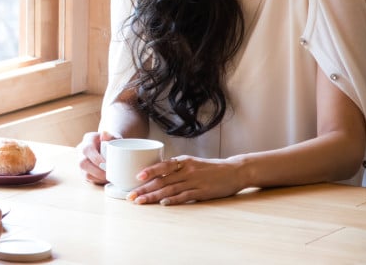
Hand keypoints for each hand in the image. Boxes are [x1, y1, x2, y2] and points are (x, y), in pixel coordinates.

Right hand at [77, 130, 116, 183]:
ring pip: (84, 173)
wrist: (108, 145)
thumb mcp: (113, 136)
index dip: (96, 159)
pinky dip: (98, 180)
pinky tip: (105, 179)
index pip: (87, 149)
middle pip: (82, 163)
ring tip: (109, 178)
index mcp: (88, 139)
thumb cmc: (111, 141)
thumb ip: (110, 135)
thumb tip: (105, 134)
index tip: (107, 165)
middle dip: (97, 171)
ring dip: (98, 177)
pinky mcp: (84, 170)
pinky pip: (88, 178)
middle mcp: (81, 150)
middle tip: (109, 174)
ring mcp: (81, 160)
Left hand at [126, 156, 244, 205]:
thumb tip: (156, 174)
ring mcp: (194, 182)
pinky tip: (163, 203)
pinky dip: (173, 200)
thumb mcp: (191, 163)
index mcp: (183, 161)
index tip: (136, 177)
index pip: (162, 166)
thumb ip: (176, 168)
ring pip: (170, 189)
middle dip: (145, 188)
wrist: (234, 171)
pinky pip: (185, 196)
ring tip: (141, 201)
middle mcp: (187, 170)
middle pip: (162, 180)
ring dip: (154, 196)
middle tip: (131, 196)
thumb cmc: (210, 168)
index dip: (149, 171)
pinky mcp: (202, 192)